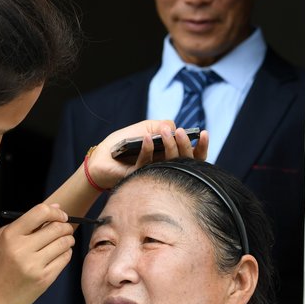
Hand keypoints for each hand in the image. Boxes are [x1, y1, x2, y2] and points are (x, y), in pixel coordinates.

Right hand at [0, 204, 74, 303]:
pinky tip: (61, 254)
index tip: (61, 216)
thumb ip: (30, 222)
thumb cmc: (1, 265)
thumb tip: (58, 207)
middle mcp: (21, 249)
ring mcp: (33, 265)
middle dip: (66, 227)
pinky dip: (67, 253)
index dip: (55, 212)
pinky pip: (65, 259)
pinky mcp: (43, 279)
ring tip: (65, 241)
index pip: (41, 212)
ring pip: (64, 243)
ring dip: (69, 240)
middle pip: (56, 228)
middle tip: (66, 229)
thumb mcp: (6, 240)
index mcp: (10, 235)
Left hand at [87, 120, 209, 188]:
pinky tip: (147, 138)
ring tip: (168, 132)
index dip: (201, 147)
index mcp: (170, 156)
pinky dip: (147, 149)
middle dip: (185, 145)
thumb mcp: (145, 129)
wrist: (100, 157)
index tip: (204, 134)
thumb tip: (173, 127)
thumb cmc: (123, 143)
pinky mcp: (138, 177)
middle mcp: (165, 168)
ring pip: (169, 165)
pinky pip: (146, 165)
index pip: (192, 156)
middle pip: (186, 162)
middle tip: (180, 132)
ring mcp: (152, 174)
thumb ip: (160, 126)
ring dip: (170, 146)